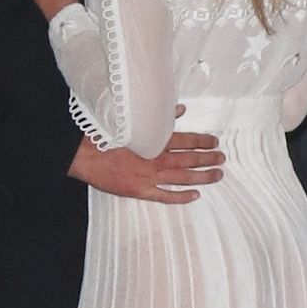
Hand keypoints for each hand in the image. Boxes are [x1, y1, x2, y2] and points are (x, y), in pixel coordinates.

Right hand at [69, 112, 224, 204]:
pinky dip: (181, 197)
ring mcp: (149, 176)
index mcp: (154, 140)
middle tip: (222, 158)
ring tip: (217, 175)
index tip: (215, 141)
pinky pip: (165, 196)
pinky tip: (195, 196)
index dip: (202, 140)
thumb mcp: (132, 119)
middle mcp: (156, 158)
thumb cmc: (105, 134)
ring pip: (182, 177)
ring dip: (202, 176)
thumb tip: (179, 110)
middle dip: (207, 158)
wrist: (84, 153)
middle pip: (189, 159)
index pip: (185, 140)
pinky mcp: (140, 190)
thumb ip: (157, 117)